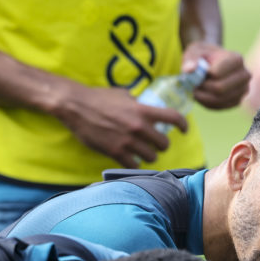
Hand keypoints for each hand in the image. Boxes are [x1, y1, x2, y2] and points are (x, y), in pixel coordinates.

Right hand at [53, 83, 186, 167]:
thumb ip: (138, 103)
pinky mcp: (115, 152)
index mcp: (142, 110)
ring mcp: (127, 141)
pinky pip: (133, 165)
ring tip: (143, 152)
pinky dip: (134, 163)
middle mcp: (137, 127)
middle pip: (163, 144)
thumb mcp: (123, 95)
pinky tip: (131, 159)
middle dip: (162, 144)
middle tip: (157, 144)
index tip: (184, 129)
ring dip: (149, 155)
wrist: (75, 106)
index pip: (172, 118)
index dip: (182, 125)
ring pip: (151, 157)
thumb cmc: (98, 98)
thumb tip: (146, 107)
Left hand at [182, 42, 250, 109]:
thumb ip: (190, 59)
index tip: (197, 71)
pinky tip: (202, 95)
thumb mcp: (194, 52)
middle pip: (220, 89)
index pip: (217, 74)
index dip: (202, 75)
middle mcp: (245, 75)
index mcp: (236, 59)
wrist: (212, 63)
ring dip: (203, 96)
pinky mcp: (237, 101)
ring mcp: (243, 90)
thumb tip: (189, 69)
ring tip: (197, 88)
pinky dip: (206, 102)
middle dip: (203, 88)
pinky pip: (219, 107)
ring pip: (219, 100)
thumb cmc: (203, 56)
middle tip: (194, 83)